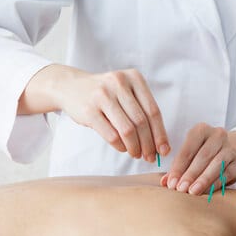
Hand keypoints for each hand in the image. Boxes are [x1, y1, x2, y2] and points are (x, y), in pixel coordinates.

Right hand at [20, 64, 169, 161]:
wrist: (70, 87)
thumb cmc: (104, 94)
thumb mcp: (125, 92)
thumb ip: (142, 111)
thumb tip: (160, 144)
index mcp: (134, 77)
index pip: (153, 111)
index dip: (160, 134)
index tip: (164, 150)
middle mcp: (119, 83)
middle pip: (141, 121)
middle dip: (149, 144)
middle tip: (150, 157)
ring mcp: (103, 96)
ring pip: (127, 130)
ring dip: (135, 147)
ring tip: (137, 154)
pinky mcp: (89, 110)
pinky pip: (111, 135)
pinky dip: (121, 146)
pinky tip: (124, 149)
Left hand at [161, 123, 235, 194]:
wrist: (228, 153)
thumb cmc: (201, 155)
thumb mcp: (188, 155)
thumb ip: (177, 168)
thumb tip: (165, 182)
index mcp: (201, 130)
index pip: (188, 148)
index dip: (178, 167)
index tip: (171, 182)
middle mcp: (218, 135)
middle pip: (203, 156)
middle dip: (190, 174)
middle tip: (180, 189)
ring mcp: (230, 149)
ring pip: (217, 164)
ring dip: (203, 179)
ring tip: (192, 192)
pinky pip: (227, 174)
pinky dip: (216, 184)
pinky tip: (207, 192)